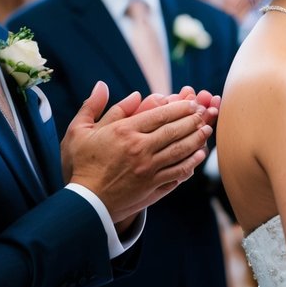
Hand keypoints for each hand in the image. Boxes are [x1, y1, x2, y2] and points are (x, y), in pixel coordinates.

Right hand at [62, 81, 213, 223]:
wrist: (84, 202)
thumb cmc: (80, 165)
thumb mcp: (78, 131)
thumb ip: (93, 106)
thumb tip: (102, 84)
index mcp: (123, 132)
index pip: (160, 115)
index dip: (179, 107)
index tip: (191, 102)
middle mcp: (139, 149)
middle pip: (174, 131)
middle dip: (192, 120)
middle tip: (204, 113)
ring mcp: (148, 169)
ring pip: (179, 150)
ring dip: (196, 139)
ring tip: (206, 130)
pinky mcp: (152, 186)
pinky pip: (177, 172)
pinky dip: (191, 162)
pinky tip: (198, 155)